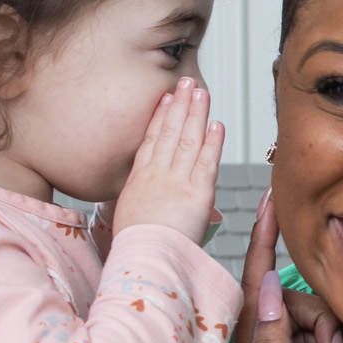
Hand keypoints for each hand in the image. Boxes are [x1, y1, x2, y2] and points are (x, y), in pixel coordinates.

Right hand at [111, 78, 224, 244]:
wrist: (143, 261)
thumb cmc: (134, 251)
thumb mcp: (125, 223)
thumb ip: (136, 208)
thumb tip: (138, 209)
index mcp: (137, 184)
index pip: (150, 144)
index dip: (158, 119)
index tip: (164, 101)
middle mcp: (156, 177)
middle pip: (168, 133)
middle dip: (178, 106)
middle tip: (185, 82)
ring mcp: (176, 181)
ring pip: (187, 140)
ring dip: (196, 114)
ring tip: (201, 92)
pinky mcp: (197, 192)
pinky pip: (207, 161)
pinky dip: (212, 141)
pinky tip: (217, 124)